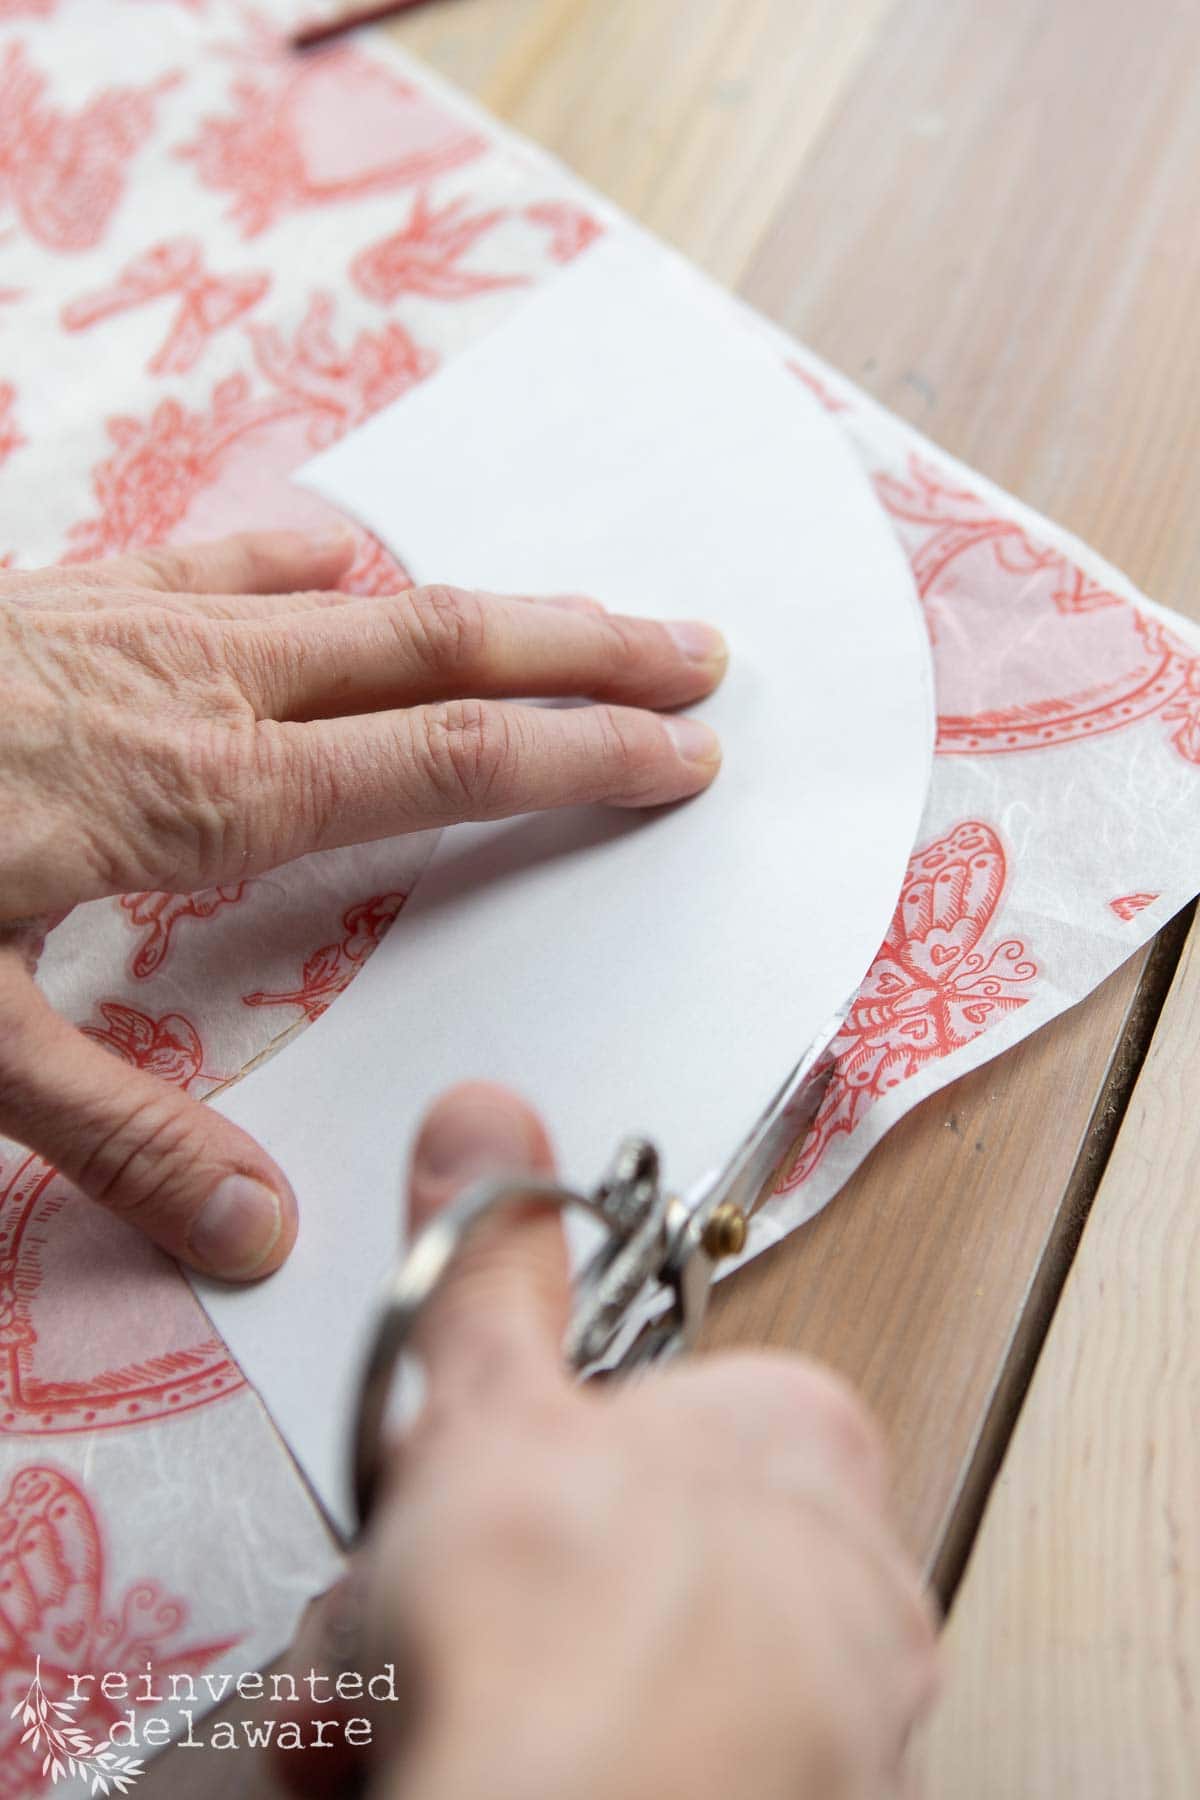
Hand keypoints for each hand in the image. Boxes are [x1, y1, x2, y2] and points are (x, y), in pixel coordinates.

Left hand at [0, 529, 725, 1278]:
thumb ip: (120, 1134)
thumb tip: (261, 1238)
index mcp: (202, 793)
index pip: (442, 767)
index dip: (577, 759)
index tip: (682, 756)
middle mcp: (198, 686)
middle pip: (436, 651)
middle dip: (582, 652)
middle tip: (697, 653)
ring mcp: (134, 621)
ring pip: (355, 596)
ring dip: (481, 607)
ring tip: (576, 616)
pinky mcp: (69, 595)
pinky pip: (222, 561)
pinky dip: (310, 564)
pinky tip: (339, 561)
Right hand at [278, 1085, 937, 1799]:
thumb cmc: (563, 1628)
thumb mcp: (490, 1409)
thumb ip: (490, 1272)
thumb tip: (485, 1123)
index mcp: (800, 1440)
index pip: (664, 1427)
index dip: (539, 1470)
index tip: (478, 1509)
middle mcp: (859, 1580)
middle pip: (658, 1559)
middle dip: (527, 1583)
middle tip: (436, 1621)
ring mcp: (852, 1726)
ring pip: (670, 1679)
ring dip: (549, 1683)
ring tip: (448, 1710)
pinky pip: (696, 1771)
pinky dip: (604, 1763)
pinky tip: (522, 1764)